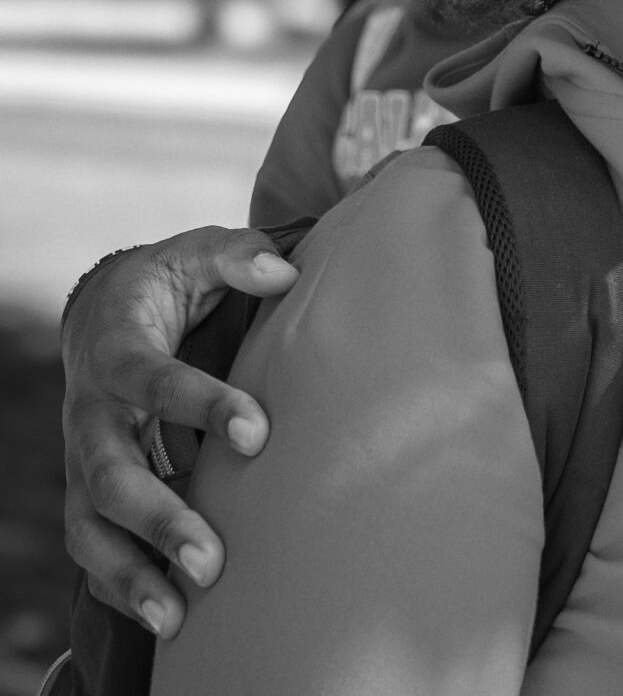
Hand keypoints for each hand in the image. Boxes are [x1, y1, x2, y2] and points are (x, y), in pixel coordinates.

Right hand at [60, 228, 297, 637]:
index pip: (158, 385)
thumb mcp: (193, 254)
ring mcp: (85, 464)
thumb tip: (284, 271)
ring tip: (177, 617)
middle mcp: (94, 420)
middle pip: (111, 479)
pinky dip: (121, 587)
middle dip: (159, 521)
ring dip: (131, 574)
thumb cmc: (165, 286)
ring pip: (92, 528)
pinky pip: (94, 549)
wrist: (100, 314)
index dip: (204, 406)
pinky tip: (165, 622)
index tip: (257, 432)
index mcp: (121, 358)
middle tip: (211, 560)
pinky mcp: (90, 495)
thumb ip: (236, 257)